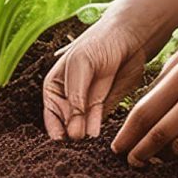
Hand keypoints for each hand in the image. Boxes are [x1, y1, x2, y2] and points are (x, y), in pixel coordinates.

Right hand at [42, 13, 156, 140]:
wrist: (127, 36)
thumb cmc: (98, 42)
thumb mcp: (80, 63)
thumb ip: (75, 94)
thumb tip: (71, 127)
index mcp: (55, 84)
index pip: (50, 111)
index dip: (53, 126)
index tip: (59, 138)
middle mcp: (68, 95)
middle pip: (64, 122)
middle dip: (68, 132)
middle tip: (75, 139)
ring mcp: (85, 101)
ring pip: (80, 124)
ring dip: (82, 133)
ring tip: (84, 140)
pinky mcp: (102, 104)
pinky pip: (96, 120)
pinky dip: (94, 128)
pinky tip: (94, 134)